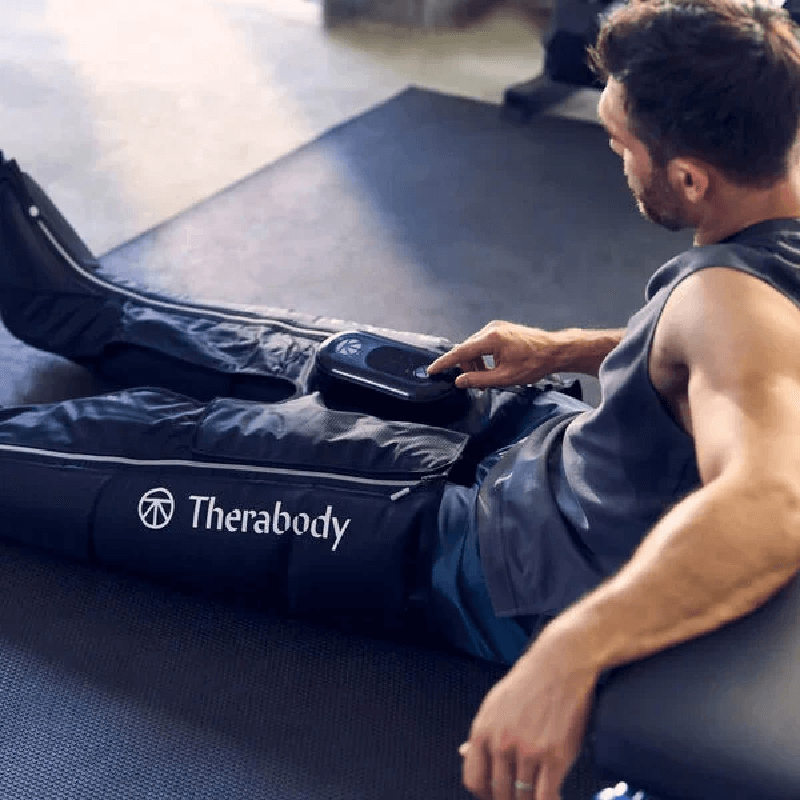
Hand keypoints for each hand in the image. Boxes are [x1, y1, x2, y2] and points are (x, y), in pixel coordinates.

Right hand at [426, 321, 564, 389]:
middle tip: (478, 385)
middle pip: (467, 350)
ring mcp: (496, 327)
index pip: (460, 352)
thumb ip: (479, 380)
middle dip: (467, 368)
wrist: (555, 350)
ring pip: (474, 348)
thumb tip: (460, 381)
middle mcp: (491, 329)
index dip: (444, 363)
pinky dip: (484, 357)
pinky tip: (494, 367)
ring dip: (476, 364)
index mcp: (491, 339)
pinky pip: (484, 344)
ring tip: (490, 378)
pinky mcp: (501, 329)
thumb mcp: (505, 378)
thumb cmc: (534, 364)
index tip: (431, 370)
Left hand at [459, 628, 599, 799]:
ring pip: (522, 798)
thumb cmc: (528, 683)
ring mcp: (529, 751)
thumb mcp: (494, 704)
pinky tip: (554, 797)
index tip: (494, 795)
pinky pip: (546, 797)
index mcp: (483, 730)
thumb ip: (481, 733)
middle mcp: (502, 743)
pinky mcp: (555, 756)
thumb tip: (464, 754)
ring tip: (535, 796)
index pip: (473, 779)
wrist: (559, 665)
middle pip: (499, 793)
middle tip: (518, 797)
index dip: (484, 795)